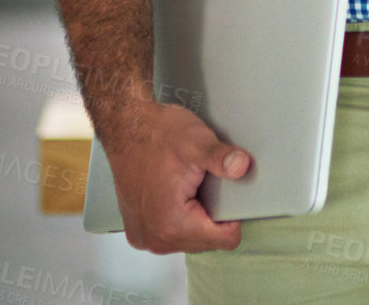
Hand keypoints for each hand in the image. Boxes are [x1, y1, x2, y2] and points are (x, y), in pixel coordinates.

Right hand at [100, 100, 254, 253]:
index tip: (225, 190)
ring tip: (188, 186)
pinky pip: (171, 234)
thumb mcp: (196, 141)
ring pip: (190, 239)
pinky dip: (179, 217)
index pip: (225, 239)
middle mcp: (155, 239)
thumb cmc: (158, 133)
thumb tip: (242, 166)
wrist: (126, 127)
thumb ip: (220, 158)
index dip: (233, 213)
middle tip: (202, 183)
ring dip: (195, 216)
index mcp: (172, 224)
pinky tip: (175, 192)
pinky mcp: (138, 231)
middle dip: (211, 214)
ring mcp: (144, 237)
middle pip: (207, 241)